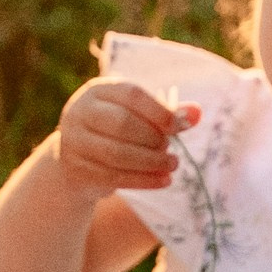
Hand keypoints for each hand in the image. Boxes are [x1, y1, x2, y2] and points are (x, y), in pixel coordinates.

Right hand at [54, 80, 197, 199]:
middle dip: (153, 138)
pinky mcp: (77, 169)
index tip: (180, 126)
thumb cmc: (114, 130)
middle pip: (122, 124)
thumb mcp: (136, 115)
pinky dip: (144, 181)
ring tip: (172, 165)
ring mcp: (74, 142)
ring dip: (151, 162)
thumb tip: (196, 113)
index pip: (132, 95)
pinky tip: (164, 181)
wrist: (76, 159)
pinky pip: (114, 177)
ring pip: (117, 154)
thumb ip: (165, 114)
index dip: (160, 111)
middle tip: (170, 148)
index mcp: (98, 91)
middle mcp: (80, 112)